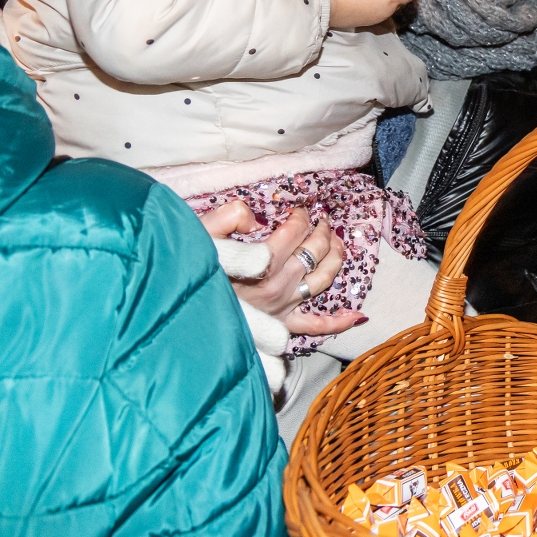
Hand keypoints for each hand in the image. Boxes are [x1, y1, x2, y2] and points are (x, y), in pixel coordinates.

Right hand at [199, 201, 366, 336]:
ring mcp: (283, 308)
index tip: (299, 209)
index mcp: (262, 263)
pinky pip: (315, 327)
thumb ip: (228, 217)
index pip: (295, 231)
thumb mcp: (201, 236)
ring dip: (336, 258)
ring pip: (323, 280)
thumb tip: (254, 216)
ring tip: (338, 242)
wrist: (181, 318)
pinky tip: (355, 316)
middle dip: (322, 230)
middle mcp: (278, 287)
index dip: (302, 215)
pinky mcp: (281, 327)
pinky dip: (337, 322)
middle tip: (322, 220)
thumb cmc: (189, 271)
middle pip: (314, 251)